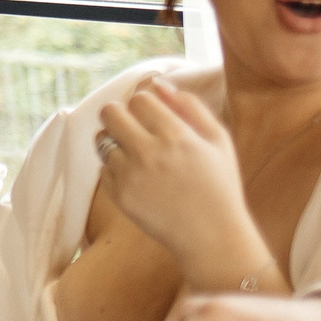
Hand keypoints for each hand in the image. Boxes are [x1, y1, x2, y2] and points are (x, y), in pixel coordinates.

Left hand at [94, 79, 274, 288]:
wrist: (212, 236)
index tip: (153, 116)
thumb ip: (190, 106)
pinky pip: (103, 169)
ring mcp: (131, 176)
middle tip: (133, 127)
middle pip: (110, 113)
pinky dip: (115, 170)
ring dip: (115, 142)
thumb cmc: (219, 185)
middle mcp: (149, 153)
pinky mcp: (119, 196)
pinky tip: (137, 178)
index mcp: (176, 135)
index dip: (144, 104)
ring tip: (135, 154)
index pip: (139, 99)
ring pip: (102, 140)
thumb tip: (158, 84)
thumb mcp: (218, 140)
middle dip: (120, 115)